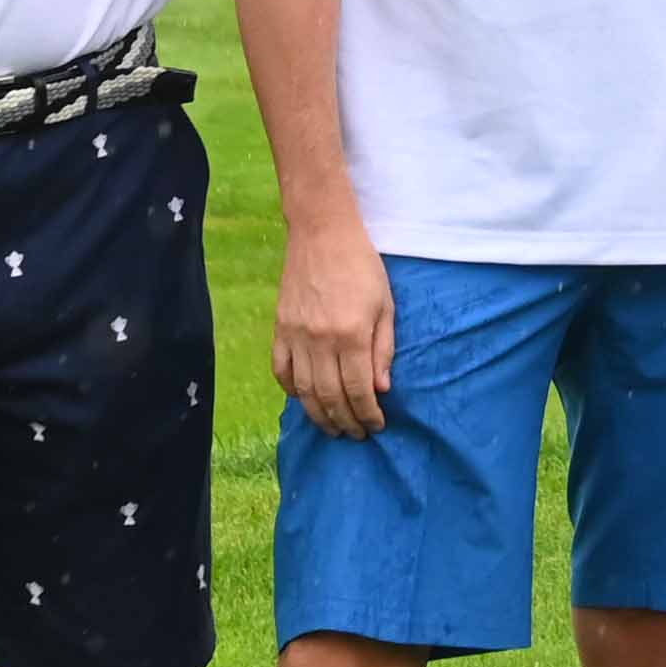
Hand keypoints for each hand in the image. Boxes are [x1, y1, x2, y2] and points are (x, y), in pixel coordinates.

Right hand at [272, 211, 399, 435]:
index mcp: (352, 334)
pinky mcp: (280, 328)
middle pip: (330, 397)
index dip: (368, 414)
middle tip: (356, 434)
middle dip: (345, 422)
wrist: (322, 232)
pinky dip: (290, 390)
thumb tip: (382, 389)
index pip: (359, 390)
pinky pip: (281, 370)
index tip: (376, 426)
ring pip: (304, 391)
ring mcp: (296, 335)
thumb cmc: (362, 266)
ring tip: (333, 427)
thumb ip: (384, 349)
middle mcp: (320, 340)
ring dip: (318, 415)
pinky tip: (304, 399)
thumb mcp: (386, 305)